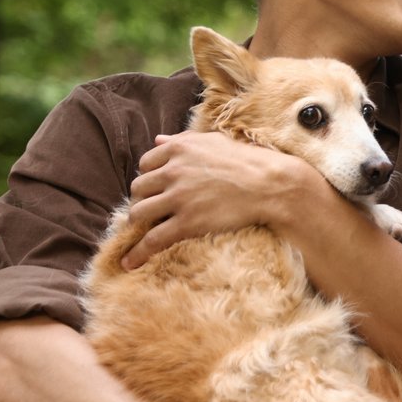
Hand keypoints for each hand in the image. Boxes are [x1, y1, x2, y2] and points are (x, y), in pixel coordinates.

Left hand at [121, 132, 314, 268]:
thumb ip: (183, 140)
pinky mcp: (187, 222)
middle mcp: (173, 171)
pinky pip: (153, 239)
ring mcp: (179, 198)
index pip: (145, 164)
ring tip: (145, 230)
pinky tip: (130, 262)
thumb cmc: (247, 161)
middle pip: (138, 188)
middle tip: (154, 209)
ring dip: (139, 222)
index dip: (150, 177)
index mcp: (178, 149)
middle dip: (143, 199)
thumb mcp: (213, 142)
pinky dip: (138, 253)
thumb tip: (157, 139)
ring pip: (139, 213)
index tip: (157, 188)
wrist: (271, 185)